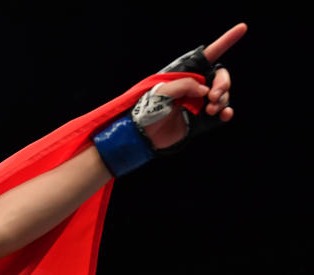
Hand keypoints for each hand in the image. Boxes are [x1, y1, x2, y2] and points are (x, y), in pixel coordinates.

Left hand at [142, 24, 244, 148]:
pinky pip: (221, 113)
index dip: (226, 41)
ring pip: (223, 95)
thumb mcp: (161, 92)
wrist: (143, 137)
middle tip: (212, 97)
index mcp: (185, 75)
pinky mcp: (201, 120)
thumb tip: (205, 90)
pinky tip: (224, 115)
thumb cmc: (147, 111)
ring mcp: (199, 103)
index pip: (208, 56)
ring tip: (210, 110)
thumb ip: (184, 85)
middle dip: (223, 84)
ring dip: (222, 100)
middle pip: (220, 77)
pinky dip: (226, 112)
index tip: (242, 28)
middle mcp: (195, 86)